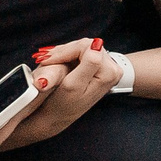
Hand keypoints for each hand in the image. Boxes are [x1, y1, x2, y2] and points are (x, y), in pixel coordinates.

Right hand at [0, 39, 124, 153]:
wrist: (58, 116)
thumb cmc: (62, 104)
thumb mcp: (71, 85)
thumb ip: (87, 63)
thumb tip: (96, 44)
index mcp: (108, 73)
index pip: (86, 46)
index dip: (65, 51)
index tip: (49, 60)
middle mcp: (113, 70)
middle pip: (86, 44)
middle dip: (64, 52)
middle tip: (48, 62)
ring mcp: (108, 67)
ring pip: (83, 46)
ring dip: (65, 53)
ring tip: (53, 65)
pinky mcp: (99, 66)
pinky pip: (82, 51)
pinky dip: (68, 56)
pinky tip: (60, 66)